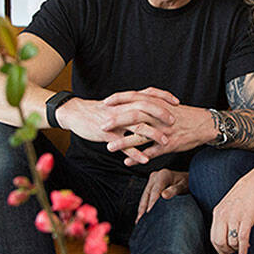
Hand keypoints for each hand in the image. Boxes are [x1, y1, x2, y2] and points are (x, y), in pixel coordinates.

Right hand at [57, 88, 177, 163]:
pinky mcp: (107, 134)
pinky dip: (135, 152)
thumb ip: (131, 104)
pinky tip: (145, 159)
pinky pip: (123, 144)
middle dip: (161, 113)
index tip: (177, 101)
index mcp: (126, 100)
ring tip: (166, 141)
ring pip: (137, 126)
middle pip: (145, 107)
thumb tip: (147, 104)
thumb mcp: (116, 104)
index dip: (163, 96)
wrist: (75, 114)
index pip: (148, 93)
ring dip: (153, 134)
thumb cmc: (98, 111)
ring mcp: (115, 121)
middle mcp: (122, 108)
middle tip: (174, 121)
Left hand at [105, 99, 217, 165]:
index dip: (119, 99)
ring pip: (141, 136)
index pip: (135, 97)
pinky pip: (151, 152)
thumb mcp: (167, 104)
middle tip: (102, 125)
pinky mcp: (169, 145)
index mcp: (158, 103)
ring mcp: (164, 131)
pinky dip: (138, 157)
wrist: (205, 124)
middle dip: (117, 121)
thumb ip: (151, 102)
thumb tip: (135, 101)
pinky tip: (126, 161)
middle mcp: (159, 116)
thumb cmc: (184, 115)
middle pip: (135, 116)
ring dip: (124, 142)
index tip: (105, 102)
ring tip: (109, 147)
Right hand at [135, 169, 188, 221]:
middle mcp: (155, 176)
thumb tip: (164, 195)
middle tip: (141, 219)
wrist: (187, 179)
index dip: (151, 202)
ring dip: (141, 207)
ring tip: (139, 220)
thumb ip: (174, 190)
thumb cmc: (187, 183)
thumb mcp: (183, 186)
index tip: (149, 212)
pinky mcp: (151, 185)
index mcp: (163, 174)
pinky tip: (141, 214)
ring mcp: (152, 180)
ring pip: (144, 195)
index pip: (155, 190)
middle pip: (147, 193)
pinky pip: (146, 196)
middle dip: (143, 206)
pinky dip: (143, 205)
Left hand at [210, 169, 253, 253]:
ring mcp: (234, 218)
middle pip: (219, 242)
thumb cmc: (245, 193)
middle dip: (225, 252)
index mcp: (217, 213)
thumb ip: (225, 218)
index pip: (213, 237)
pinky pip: (241, 239)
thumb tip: (227, 234)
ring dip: (236, 250)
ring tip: (241, 250)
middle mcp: (223, 216)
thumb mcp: (228, 205)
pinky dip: (242, 249)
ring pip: (231, 242)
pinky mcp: (246, 219)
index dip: (218, 250)